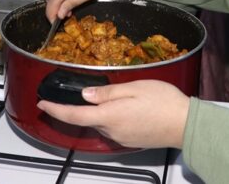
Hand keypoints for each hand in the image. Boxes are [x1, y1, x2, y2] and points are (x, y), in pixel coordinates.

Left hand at [36, 80, 189, 148]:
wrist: (186, 124)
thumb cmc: (164, 103)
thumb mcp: (134, 87)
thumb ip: (107, 92)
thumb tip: (86, 95)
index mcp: (109, 115)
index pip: (74, 115)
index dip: (55, 109)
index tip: (42, 103)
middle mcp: (112, 131)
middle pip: (89, 118)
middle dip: (88, 106)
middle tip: (98, 90)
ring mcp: (121, 138)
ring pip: (103, 122)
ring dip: (104, 111)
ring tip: (125, 97)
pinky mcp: (130, 141)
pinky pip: (115, 128)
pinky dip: (115, 117)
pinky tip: (131, 108)